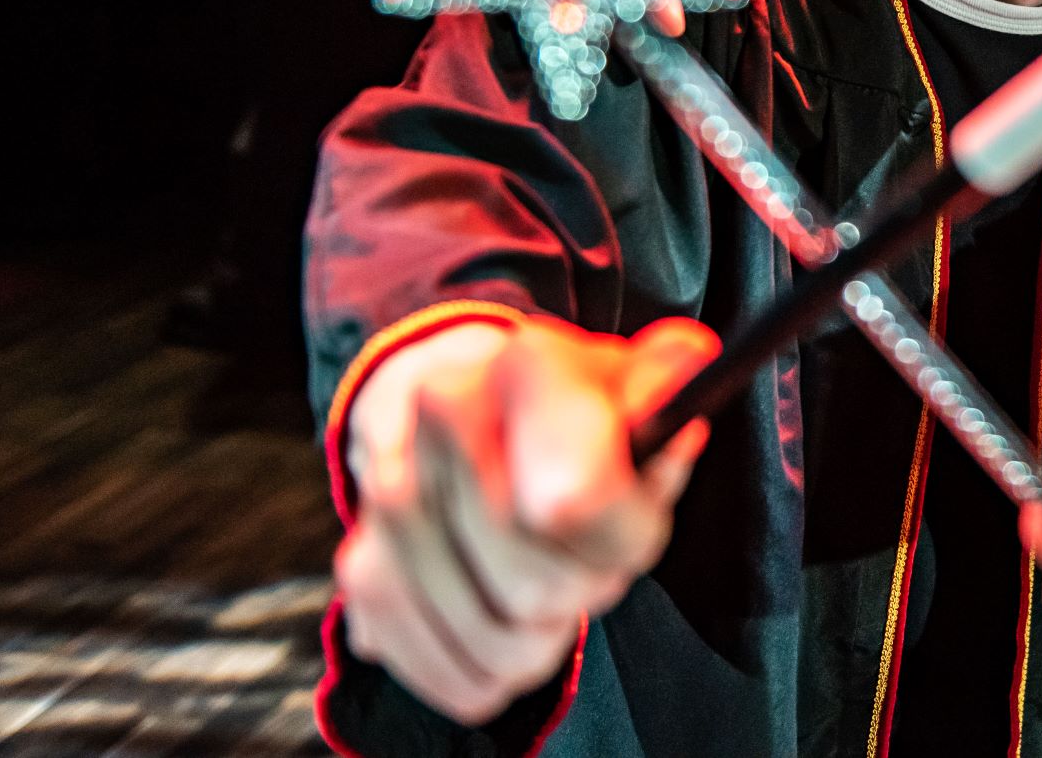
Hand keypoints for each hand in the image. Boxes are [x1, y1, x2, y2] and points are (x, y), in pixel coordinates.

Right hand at [335, 315, 717, 724]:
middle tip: (594, 558)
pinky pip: (451, 673)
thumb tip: (680, 434)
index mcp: (526, 367)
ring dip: (544, 635)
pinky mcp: (360, 575)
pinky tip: (508, 621)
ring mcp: (385, 502)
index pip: (573, 503)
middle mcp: (439, 421)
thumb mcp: (638, 378)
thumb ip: (674, 388)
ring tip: (553, 583)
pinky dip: (494, 669)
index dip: (624, 540)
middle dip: (588, 587)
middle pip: (537, 588)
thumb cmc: (564, 402)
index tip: (635, 531)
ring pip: (497, 642)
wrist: (452, 398)